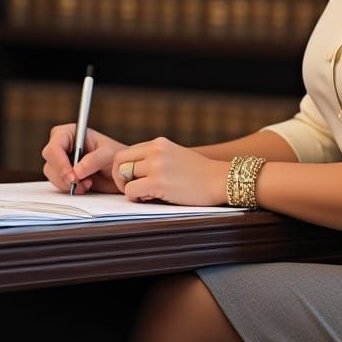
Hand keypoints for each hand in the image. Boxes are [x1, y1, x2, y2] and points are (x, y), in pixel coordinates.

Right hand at [42, 125, 127, 194]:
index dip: (60, 163)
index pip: (54, 147)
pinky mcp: (64, 175)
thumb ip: (94, 160)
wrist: (121, 171)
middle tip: (81, 183)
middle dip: (64, 176)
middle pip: (50, 163)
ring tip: (88, 183)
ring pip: (52, 176)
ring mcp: (61, 161)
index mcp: (69, 133)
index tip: (72, 176)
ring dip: (69, 184)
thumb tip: (76, 171)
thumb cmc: (116, 155)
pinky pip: (59, 184)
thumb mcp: (109, 154)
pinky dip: (71, 188)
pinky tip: (85, 186)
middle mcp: (62, 146)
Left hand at [112, 137, 228, 205]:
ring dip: (129, 188)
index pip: (127, 152)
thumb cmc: (202, 174)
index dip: (125, 168)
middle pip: (119, 161)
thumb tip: (134, 171)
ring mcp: (157, 165)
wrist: (222, 180)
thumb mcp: (177, 156)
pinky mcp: (158, 182)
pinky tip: (151, 198)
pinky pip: (131, 191)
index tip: (133, 179)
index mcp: (159, 143)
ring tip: (146, 194)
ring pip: (123, 176)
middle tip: (131, 188)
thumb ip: (157, 158)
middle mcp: (156, 150)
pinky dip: (136, 197)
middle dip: (120, 177)